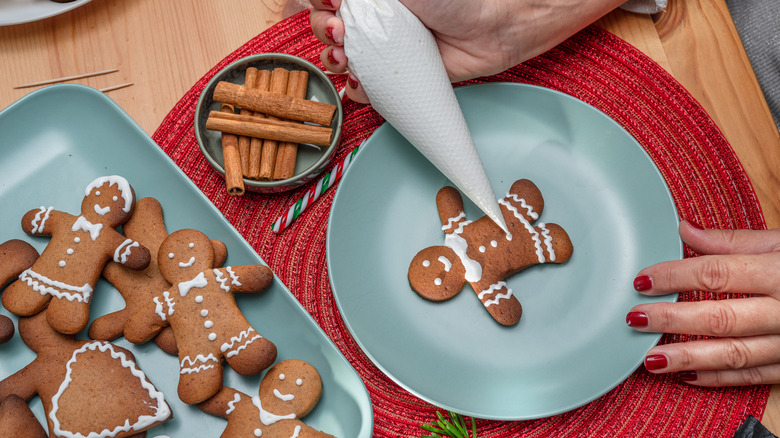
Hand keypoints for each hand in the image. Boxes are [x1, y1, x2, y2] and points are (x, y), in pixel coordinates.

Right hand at [309, 0, 623, 102]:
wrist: (496, 24)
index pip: (327, 0)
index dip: (314, 4)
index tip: (321, 5)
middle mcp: (377, 18)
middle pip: (328, 27)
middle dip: (323, 29)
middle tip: (340, 28)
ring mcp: (389, 48)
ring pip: (344, 59)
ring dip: (334, 60)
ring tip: (344, 56)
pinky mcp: (403, 75)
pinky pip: (369, 87)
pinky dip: (357, 89)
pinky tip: (357, 83)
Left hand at [627, 220, 779, 385]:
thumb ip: (732, 239)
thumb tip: (684, 228)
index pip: (717, 273)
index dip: (674, 276)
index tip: (641, 279)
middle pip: (720, 317)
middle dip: (671, 319)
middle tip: (634, 318)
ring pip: (734, 354)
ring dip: (688, 357)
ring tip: (651, 358)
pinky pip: (754, 376)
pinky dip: (718, 377)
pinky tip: (687, 375)